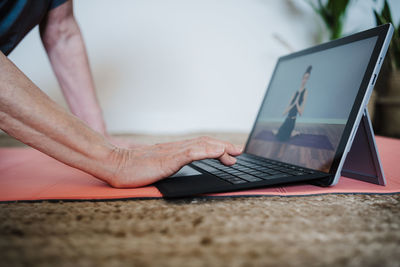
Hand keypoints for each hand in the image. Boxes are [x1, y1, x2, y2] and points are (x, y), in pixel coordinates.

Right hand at [105, 136, 242, 187]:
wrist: (113, 164)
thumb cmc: (130, 168)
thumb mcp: (154, 166)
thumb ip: (166, 164)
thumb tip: (174, 167)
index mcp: (173, 150)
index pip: (199, 144)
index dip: (216, 146)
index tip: (229, 152)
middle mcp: (175, 148)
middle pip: (205, 142)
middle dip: (224, 146)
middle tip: (239, 151)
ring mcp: (172, 152)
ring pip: (202, 145)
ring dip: (221, 147)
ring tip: (235, 151)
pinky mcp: (168, 159)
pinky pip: (192, 152)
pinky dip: (208, 151)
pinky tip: (219, 152)